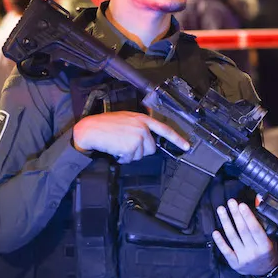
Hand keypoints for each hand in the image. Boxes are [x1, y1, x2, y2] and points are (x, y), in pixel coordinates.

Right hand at [71, 111, 189, 162]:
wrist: (91, 129)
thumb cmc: (105, 124)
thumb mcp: (126, 118)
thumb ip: (139, 125)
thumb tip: (147, 137)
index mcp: (142, 119)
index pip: (164, 129)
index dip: (177, 138)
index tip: (186, 146)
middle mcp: (143, 127)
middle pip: (151, 148)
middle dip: (140, 150)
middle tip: (126, 144)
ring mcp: (138, 137)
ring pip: (141, 155)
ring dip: (130, 154)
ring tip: (118, 144)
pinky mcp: (131, 147)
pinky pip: (131, 159)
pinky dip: (122, 158)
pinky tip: (115, 149)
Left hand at [212, 199, 277, 276]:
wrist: (266, 271)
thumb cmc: (268, 252)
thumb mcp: (272, 240)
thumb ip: (263, 228)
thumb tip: (252, 210)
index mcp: (265, 246)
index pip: (255, 229)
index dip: (248, 216)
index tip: (242, 205)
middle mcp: (254, 252)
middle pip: (242, 230)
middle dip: (236, 214)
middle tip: (231, 202)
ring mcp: (243, 258)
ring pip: (233, 237)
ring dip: (226, 222)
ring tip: (221, 210)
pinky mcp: (235, 263)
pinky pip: (226, 251)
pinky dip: (220, 241)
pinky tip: (215, 232)